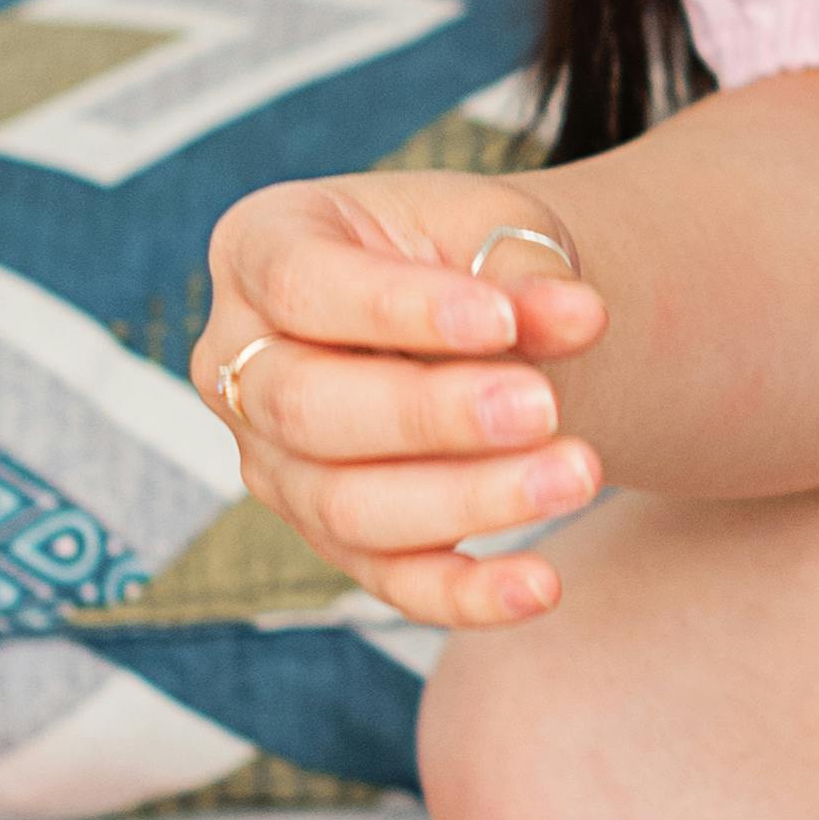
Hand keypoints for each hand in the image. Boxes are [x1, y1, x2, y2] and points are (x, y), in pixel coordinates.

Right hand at [195, 172, 609, 626]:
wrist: (478, 312)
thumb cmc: (463, 254)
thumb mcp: (492, 226)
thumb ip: (523, 268)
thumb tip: (580, 315)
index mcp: (260, 250)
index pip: (303, 286)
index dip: (399, 308)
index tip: (503, 321)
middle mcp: (239, 365)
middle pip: (306, 407)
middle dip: (430, 415)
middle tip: (543, 407)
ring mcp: (273, 460)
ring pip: (344, 506)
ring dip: (466, 500)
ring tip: (577, 474)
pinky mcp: (328, 536)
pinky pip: (389, 579)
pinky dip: (466, 593)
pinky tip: (541, 584)